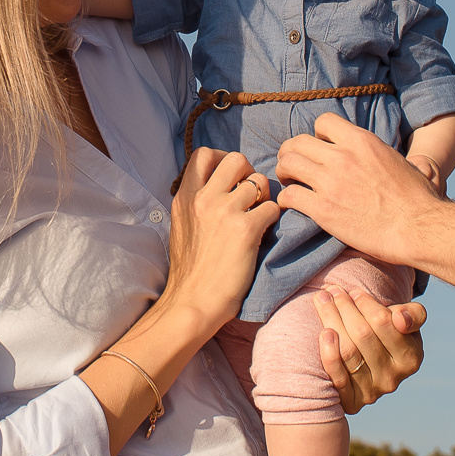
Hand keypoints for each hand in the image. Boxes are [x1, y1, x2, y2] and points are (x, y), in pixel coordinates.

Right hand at [159, 147, 279, 332]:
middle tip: (250, 195)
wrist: (193, 302)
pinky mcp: (246, 230)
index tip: (231, 177)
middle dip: (249, 172)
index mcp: (185, 197)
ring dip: (264, 197)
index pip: (204, 154)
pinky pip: (272, 207)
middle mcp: (204, 198)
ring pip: (260, 181)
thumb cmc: (190, 270)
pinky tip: (263, 234)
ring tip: (258, 217)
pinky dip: (272, 219)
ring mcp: (225, 212)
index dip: (223, 159)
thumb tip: (217, 187)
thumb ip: (196, 203)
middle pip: (237, 159)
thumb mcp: (182, 226)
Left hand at [276, 115, 444, 266]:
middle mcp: (343, 157)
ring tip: (291, 182)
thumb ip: (379, 154)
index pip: (324, 122)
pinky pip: (289, 195)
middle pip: (297, 142)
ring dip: (284, 173)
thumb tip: (381, 156)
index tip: (320, 149)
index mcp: (362, 141)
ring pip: (287, 164)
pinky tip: (293, 205)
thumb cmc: (418, 199)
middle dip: (291, 153)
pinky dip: (286, 199)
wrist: (420, 227)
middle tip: (294, 167)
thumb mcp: (400, 162)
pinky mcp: (324, 210)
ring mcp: (331, 183)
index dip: (317, 135)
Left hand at [315, 285, 426, 413]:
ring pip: (348, 352)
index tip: (354, 292)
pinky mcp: (351, 402)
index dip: (366, 304)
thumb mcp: (408, 320)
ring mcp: (372, 393)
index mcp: (411, 359)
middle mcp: (393, 379)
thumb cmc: (388, 332)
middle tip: (332, 291)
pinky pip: (337, 377)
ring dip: (332, 321)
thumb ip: (413, 314)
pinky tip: (324, 332)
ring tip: (322, 300)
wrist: (367, 360)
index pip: (385, 324)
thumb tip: (400, 320)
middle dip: (345, 309)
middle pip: (363, 336)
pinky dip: (329, 354)